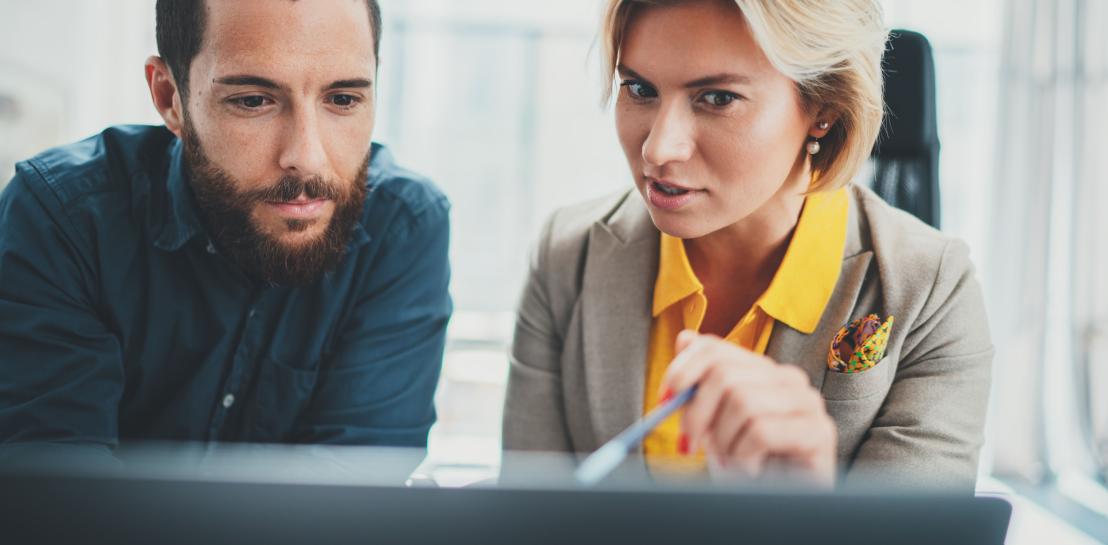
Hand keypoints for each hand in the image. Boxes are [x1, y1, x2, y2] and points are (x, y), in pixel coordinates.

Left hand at [659, 330, 836, 485]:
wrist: (780, 505)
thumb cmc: (746, 463)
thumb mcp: (714, 422)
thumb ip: (701, 384)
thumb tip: (684, 339)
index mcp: (761, 370)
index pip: (714, 347)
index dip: (682, 370)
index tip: (664, 400)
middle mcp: (787, 378)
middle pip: (724, 374)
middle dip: (697, 413)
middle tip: (690, 444)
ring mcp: (807, 403)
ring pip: (743, 402)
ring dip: (724, 441)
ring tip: (731, 462)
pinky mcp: (818, 431)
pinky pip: (762, 431)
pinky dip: (744, 457)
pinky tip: (750, 470)